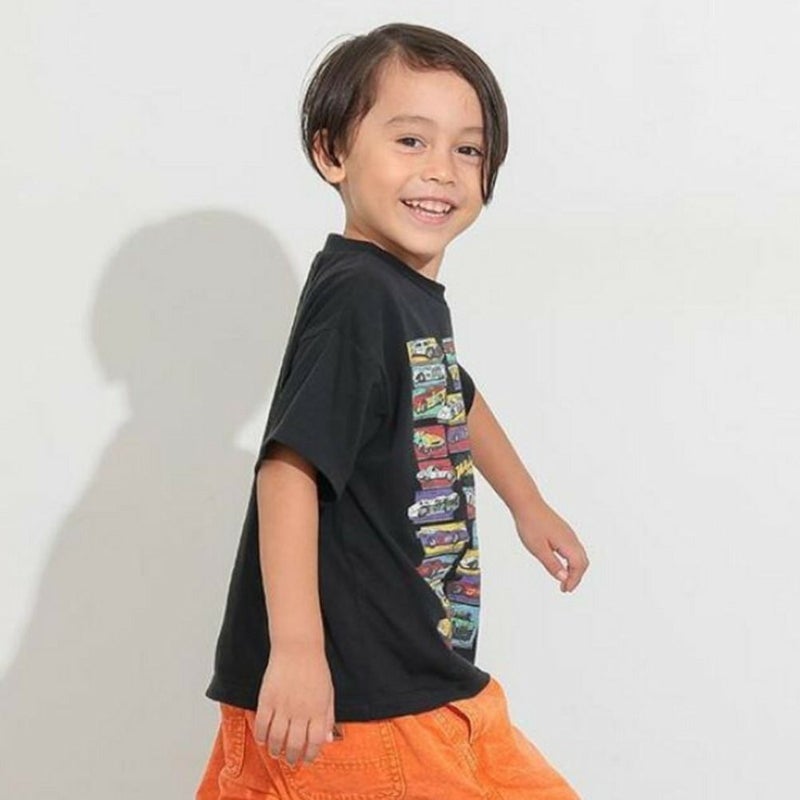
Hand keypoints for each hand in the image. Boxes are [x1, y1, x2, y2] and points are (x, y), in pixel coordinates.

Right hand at [253, 642, 335, 765]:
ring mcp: (283, 706)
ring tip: (276, 752)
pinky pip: (262, 725)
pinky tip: (264, 739)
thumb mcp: (329, 693)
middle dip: (292, 758)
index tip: (307, 759)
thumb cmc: (315, 669)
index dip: (310, 755)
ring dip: (276, 750)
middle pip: (295, 745)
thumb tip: (328, 739)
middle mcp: (301, 711)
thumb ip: (329, 717)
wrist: (298, 648)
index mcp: (318, 710)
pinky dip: (262, 736)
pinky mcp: (267, 699)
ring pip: (277, 739)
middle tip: (290, 760)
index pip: (315, 742)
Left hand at [514, 501, 588, 591]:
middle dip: (576, 576)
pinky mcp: (563, 531)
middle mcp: (571, 538)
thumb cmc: (531, 524)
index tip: (565, 589)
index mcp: (568, 543)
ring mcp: (568, 533)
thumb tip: (563, 578)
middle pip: (582, 561)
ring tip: (563, 578)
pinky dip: (570, 560)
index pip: (578, 566)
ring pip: (579, 555)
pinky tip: (560, 563)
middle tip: (565, 587)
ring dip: (574, 568)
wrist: (527, 503)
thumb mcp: (538, 549)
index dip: (574, 580)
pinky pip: (573, 548)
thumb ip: (552, 564)